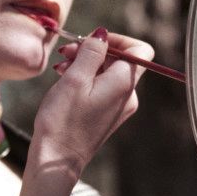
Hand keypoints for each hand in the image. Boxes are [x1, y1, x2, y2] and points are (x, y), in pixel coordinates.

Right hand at [30, 29, 152, 180]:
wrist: (56, 161)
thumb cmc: (63, 120)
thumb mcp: (75, 78)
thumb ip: (91, 52)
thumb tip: (102, 34)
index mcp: (124, 84)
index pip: (140, 50)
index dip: (118, 39)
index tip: (93, 41)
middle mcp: (127, 96)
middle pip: (120, 60)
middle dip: (93, 50)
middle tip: (65, 52)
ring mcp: (118, 107)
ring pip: (108, 73)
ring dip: (85, 64)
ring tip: (60, 68)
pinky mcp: (107, 116)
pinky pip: (102, 88)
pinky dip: (85, 79)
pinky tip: (65, 81)